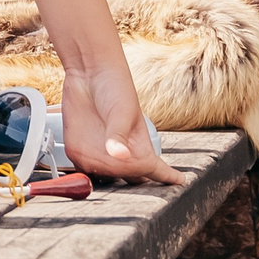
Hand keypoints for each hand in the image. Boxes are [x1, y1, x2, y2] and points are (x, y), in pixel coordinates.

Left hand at [58, 65, 183, 184]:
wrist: (88, 73)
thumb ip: (118, 135)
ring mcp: (100, 156)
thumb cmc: (114, 88)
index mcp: (142, 149)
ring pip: (103, 179)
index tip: (179, 182)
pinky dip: (81, 167)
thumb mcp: (121, 111)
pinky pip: (80, 167)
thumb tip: (119, 155)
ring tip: (100, 162)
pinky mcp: (79, 150)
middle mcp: (123, 157)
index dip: (168, 179)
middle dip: (127, 185)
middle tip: (123, 183)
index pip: (158, 171)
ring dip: (102, 175)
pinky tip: (83, 156)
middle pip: (129, 182)